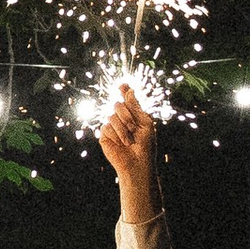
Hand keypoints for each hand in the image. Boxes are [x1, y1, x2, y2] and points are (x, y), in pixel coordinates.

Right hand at [97, 84, 159, 216]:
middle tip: (133, 128)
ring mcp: (112, 127)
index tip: (123, 84)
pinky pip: (106, 127)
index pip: (127, 99)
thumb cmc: (145, 145)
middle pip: (118, 105)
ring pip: (112, 116)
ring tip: (129, 141)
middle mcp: (122, 119)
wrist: (137, 163)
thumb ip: (135, 107)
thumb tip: (129, 90)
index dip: (124, 90)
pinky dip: (115, 135)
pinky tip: (120, 144)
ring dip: (123, 129)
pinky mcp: (104, 136)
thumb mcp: (144, 123)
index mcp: (134, 115)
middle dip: (127, 116)